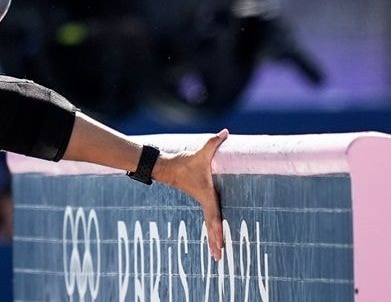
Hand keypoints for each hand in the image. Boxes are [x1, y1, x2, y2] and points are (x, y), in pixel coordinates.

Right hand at [154, 130, 228, 260]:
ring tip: (218, 257)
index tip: (220, 241)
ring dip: (213, 241)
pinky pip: (208, 220)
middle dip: (215, 242)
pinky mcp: (199, 201)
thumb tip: (225, 132)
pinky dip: (212, 231)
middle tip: (219, 258)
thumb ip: (214, 142)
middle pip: (212, 226)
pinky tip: (215, 240)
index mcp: (207, 195)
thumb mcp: (201, 152)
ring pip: (209, 226)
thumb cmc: (184, 161)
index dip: (217, 227)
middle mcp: (204, 201)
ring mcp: (201, 203)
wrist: (165, 167)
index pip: (213, 214)